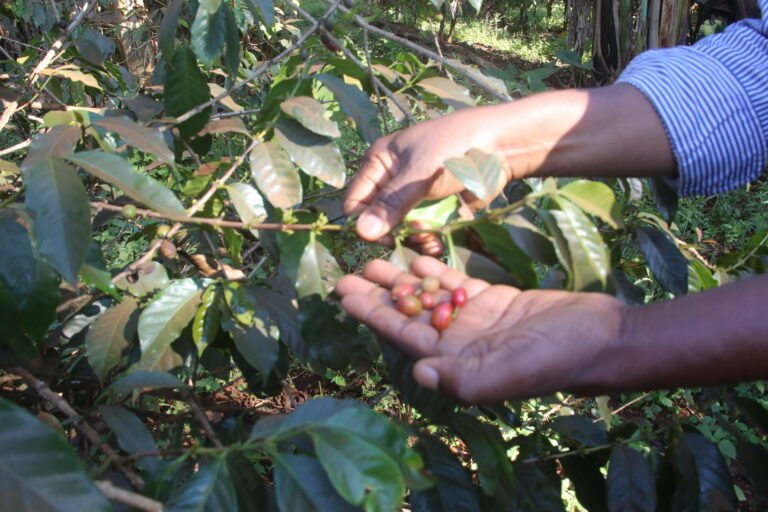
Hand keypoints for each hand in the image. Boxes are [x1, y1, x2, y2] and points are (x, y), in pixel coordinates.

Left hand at [335, 256, 628, 403]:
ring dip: (402, 280)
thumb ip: (464, 379)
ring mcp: (476, 321)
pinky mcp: (495, 301)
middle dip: (378, 295)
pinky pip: (457, 285)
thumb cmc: (555, 360)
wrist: (600, 338)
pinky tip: (416, 257)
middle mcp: (460, 343)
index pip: (403, 335)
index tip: (344, 295)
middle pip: (409, 315)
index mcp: (456, 362)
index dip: (372, 315)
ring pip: (429, 297)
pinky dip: (436, 271)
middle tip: (347, 273)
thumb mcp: (509, 374)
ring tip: (374, 261)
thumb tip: (419, 373)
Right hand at [344, 108, 503, 242]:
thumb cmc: (453, 148)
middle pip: (379, 220)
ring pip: (402, 230)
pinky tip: (439, 242)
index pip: (355, 202)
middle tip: (418, 232)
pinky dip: (430, 239)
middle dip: (396, 232)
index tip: (387, 235)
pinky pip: (424, 232)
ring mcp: (415, 196)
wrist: (501, 146)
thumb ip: (390, 204)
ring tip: (432, 234)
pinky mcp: (435, 209)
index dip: (366, 223)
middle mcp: (392, 181)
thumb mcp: (418, 174)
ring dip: (415, 237)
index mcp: (379, 163)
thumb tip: (360, 233)